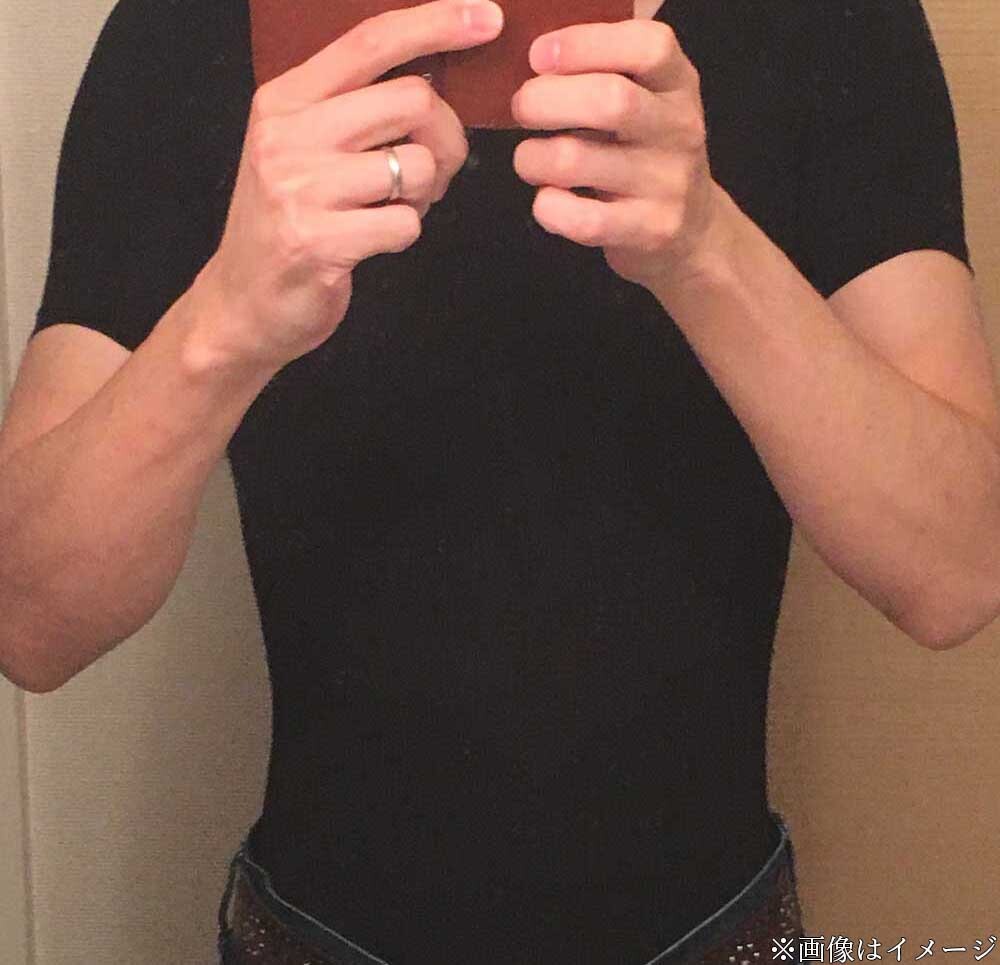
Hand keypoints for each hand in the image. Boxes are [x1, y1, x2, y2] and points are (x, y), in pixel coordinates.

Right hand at [194, 0, 503, 374]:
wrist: (242, 302)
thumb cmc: (288, 222)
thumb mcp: (301, 148)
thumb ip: (352, 110)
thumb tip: (434, 82)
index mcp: (285, 99)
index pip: (371, 41)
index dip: (436, 23)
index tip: (486, 19)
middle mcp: (287, 134)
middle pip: (412, 101)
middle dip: (445, 139)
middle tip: (434, 173)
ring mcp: (300, 188)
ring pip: (416, 165)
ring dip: (424, 195)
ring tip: (392, 209)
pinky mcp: (318, 241)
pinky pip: (405, 224)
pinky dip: (406, 234)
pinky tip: (375, 240)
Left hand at [510, 17, 720, 290]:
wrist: (693, 231)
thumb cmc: (646, 156)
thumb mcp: (646, 102)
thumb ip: (604, 72)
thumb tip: (532, 54)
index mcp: (678, 84)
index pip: (648, 46)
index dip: (584, 43)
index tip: (539, 55)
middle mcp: (680, 130)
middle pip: (610, 101)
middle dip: (545, 100)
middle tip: (521, 108)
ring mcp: (667, 184)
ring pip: (579, 160)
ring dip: (533, 157)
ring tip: (529, 159)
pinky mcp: (649, 230)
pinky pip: (584, 219)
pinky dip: (549, 208)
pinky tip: (546, 200)